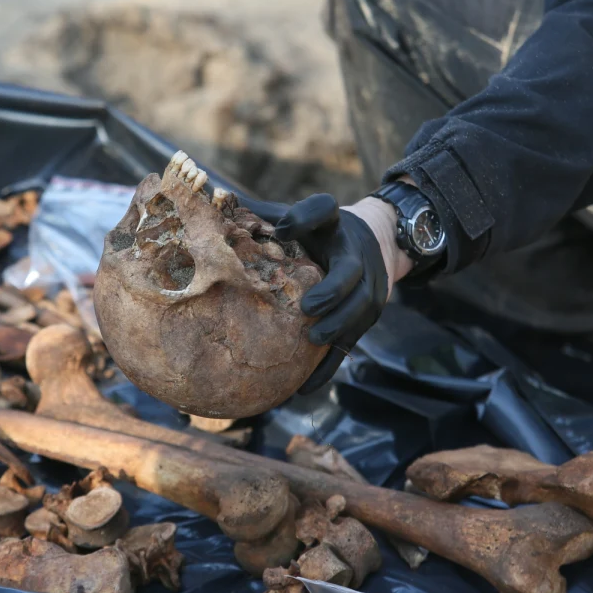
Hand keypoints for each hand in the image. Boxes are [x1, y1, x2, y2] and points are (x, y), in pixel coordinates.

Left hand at [239, 193, 413, 392]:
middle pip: (350, 272)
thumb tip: (216, 204)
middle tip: (308, 307)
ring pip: (358, 311)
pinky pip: (349, 345)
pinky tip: (303, 388)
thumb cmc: (317, 233)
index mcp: (333, 226)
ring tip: (312, 341)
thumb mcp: (298, 218)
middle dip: (333, 290)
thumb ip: (264, 216)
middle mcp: (355, 255)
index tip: (284, 229)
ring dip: (337, 327)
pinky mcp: (367, 317)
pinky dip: (328, 368)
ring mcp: (367, 288)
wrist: (377, 242)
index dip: (306, 217)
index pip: (325, 210)